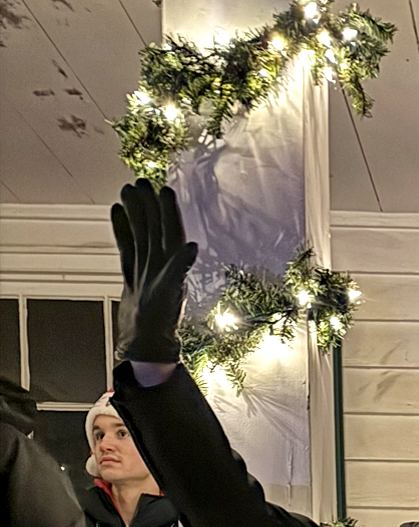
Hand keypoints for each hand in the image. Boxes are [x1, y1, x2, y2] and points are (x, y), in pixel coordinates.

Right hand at [111, 180, 197, 364]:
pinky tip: (117, 211)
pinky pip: (127, 247)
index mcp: (171, 265)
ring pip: (139, 233)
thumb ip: (180, 268)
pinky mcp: (132, 275)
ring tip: (127, 190)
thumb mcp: (172, 292)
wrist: (144, 342)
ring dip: (135, 213)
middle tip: (142, 181)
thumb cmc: (160, 320)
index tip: (164, 189)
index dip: (169, 212)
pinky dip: (122, 229)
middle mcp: (159, 263)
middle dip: (149, 206)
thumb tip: (192, 246)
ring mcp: (145, 268)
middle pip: (154, 228)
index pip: (170, 232)